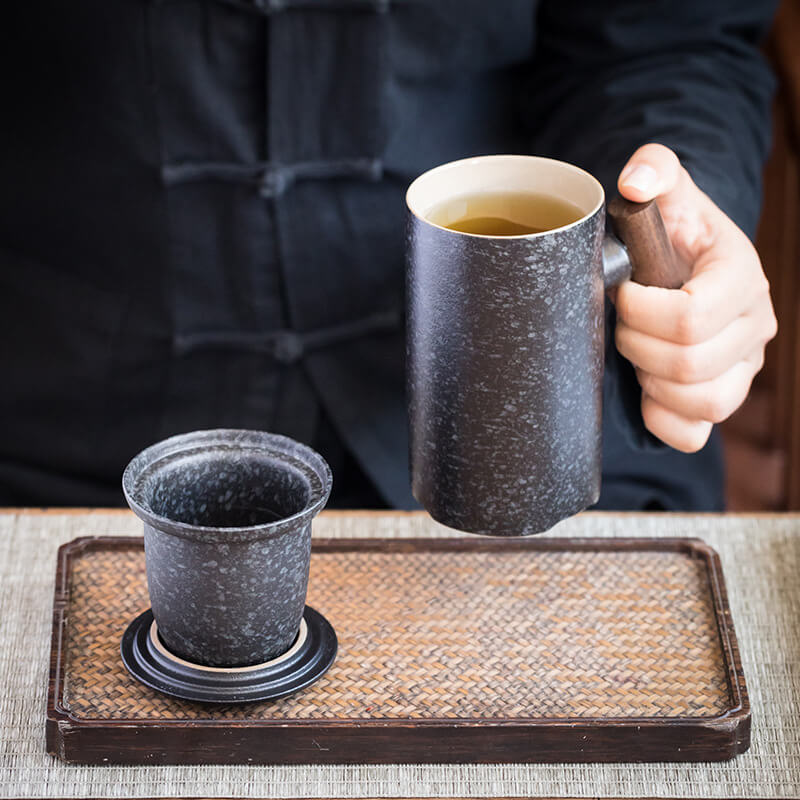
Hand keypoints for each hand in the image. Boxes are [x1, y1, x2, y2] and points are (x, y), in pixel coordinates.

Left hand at [613, 143, 776, 452]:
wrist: (687, 266)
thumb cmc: (673, 233)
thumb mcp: (667, 195)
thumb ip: (654, 170)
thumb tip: (636, 181)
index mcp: (740, 277)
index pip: (692, 317)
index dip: (642, 311)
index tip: (624, 292)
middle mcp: (753, 327)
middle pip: (689, 363)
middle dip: (636, 344)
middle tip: (622, 322)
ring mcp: (742, 369)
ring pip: (700, 403)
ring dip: (650, 380)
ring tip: (637, 350)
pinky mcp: (722, 399)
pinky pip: (693, 434)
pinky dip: (662, 418)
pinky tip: (646, 390)